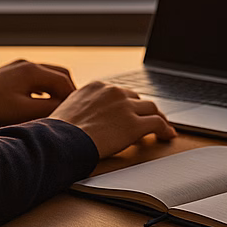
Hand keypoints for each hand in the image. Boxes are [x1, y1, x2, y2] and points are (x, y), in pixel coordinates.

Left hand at [0, 59, 77, 124]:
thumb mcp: (24, 110)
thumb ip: (49, 107)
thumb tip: (67, 106)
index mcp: (33, 70)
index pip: (63, 80)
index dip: (73, 96)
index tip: (79, 111)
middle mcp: (28, 64)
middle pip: (58, 73)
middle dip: (67, 90)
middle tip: (73, 108)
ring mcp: (19, 66)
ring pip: (46, 75)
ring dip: (55, 89)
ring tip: (59, 107)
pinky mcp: (11, 72)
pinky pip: (35, 77)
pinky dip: (43, 88)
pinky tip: (41, 102)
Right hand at [49, 81, 177, 156]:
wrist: (63, 140)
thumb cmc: (59, 131)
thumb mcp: (67, 109)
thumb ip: (81, 108)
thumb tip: (80, 119)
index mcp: (96, 87)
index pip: (119, 92)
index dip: (127, 104)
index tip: (130, 112)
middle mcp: (113, 92)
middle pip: (136, 98)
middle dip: (142, 110)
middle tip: (147, 121)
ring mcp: (125, 106)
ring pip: (151, 108)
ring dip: (157, 118)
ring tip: (162, 128)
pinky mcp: (134, 124)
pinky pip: (157, 123)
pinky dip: (165, 129)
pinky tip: (167, 136)